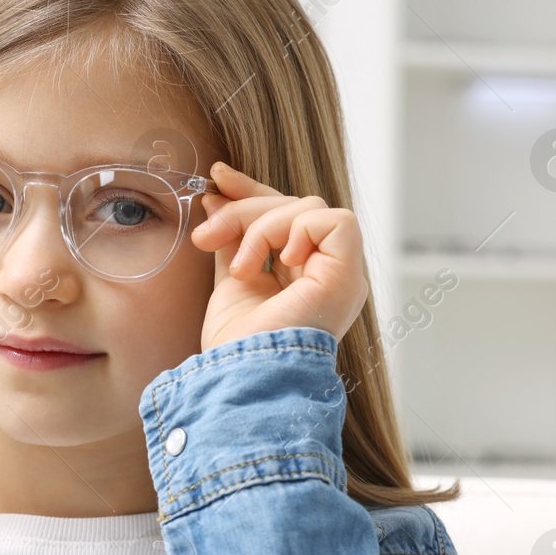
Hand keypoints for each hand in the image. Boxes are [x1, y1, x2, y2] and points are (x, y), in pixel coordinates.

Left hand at [190, 162, 368, 351]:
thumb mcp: (230, 280)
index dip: (251, 192)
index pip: (282, 216)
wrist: (244, 376)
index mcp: (302, 275)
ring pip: (308, 207)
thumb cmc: (238, 347)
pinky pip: (335, 221)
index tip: (217, 178)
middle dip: (245, 209)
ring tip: (240, 268)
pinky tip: (279, 260)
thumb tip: (216, 198)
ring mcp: (340, 273)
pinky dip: (300, 230)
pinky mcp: (349, 274)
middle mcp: (326, 271)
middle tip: (206, 234)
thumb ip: (232, 241)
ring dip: (262, 227)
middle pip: (293, 206)